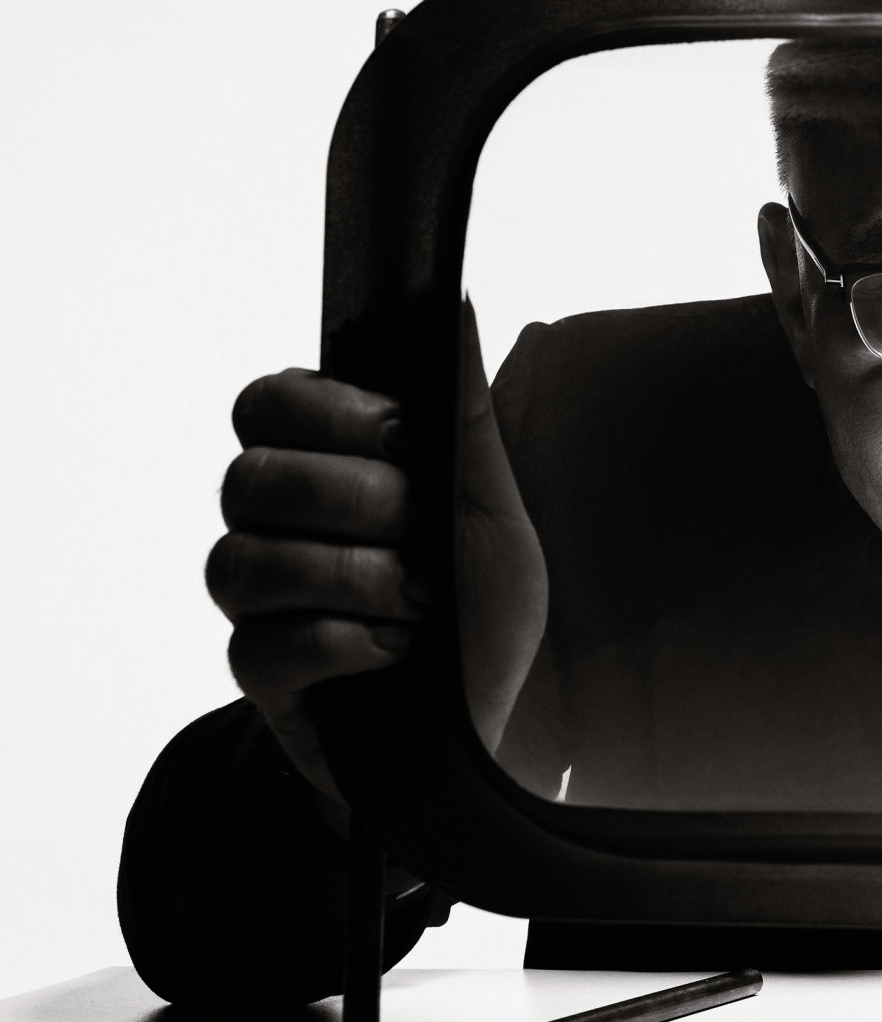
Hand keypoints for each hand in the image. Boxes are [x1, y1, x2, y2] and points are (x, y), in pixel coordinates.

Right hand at [206, 305, 546, 798]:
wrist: (495, 720)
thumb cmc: (485, 608)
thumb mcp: (490, 504)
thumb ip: (462, 409)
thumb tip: (456, 301)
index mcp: (321, 470)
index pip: (264, 404)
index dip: (329, 415)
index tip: (406, 442)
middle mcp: (274, 529)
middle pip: (250, 480)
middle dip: (358, 504)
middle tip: (424, 536)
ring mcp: (260, 607)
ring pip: (245, 563)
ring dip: (357, 577)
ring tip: (422, 601)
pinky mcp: (265, 682)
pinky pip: (261, 647)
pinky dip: (344, 642)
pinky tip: (397, 650)